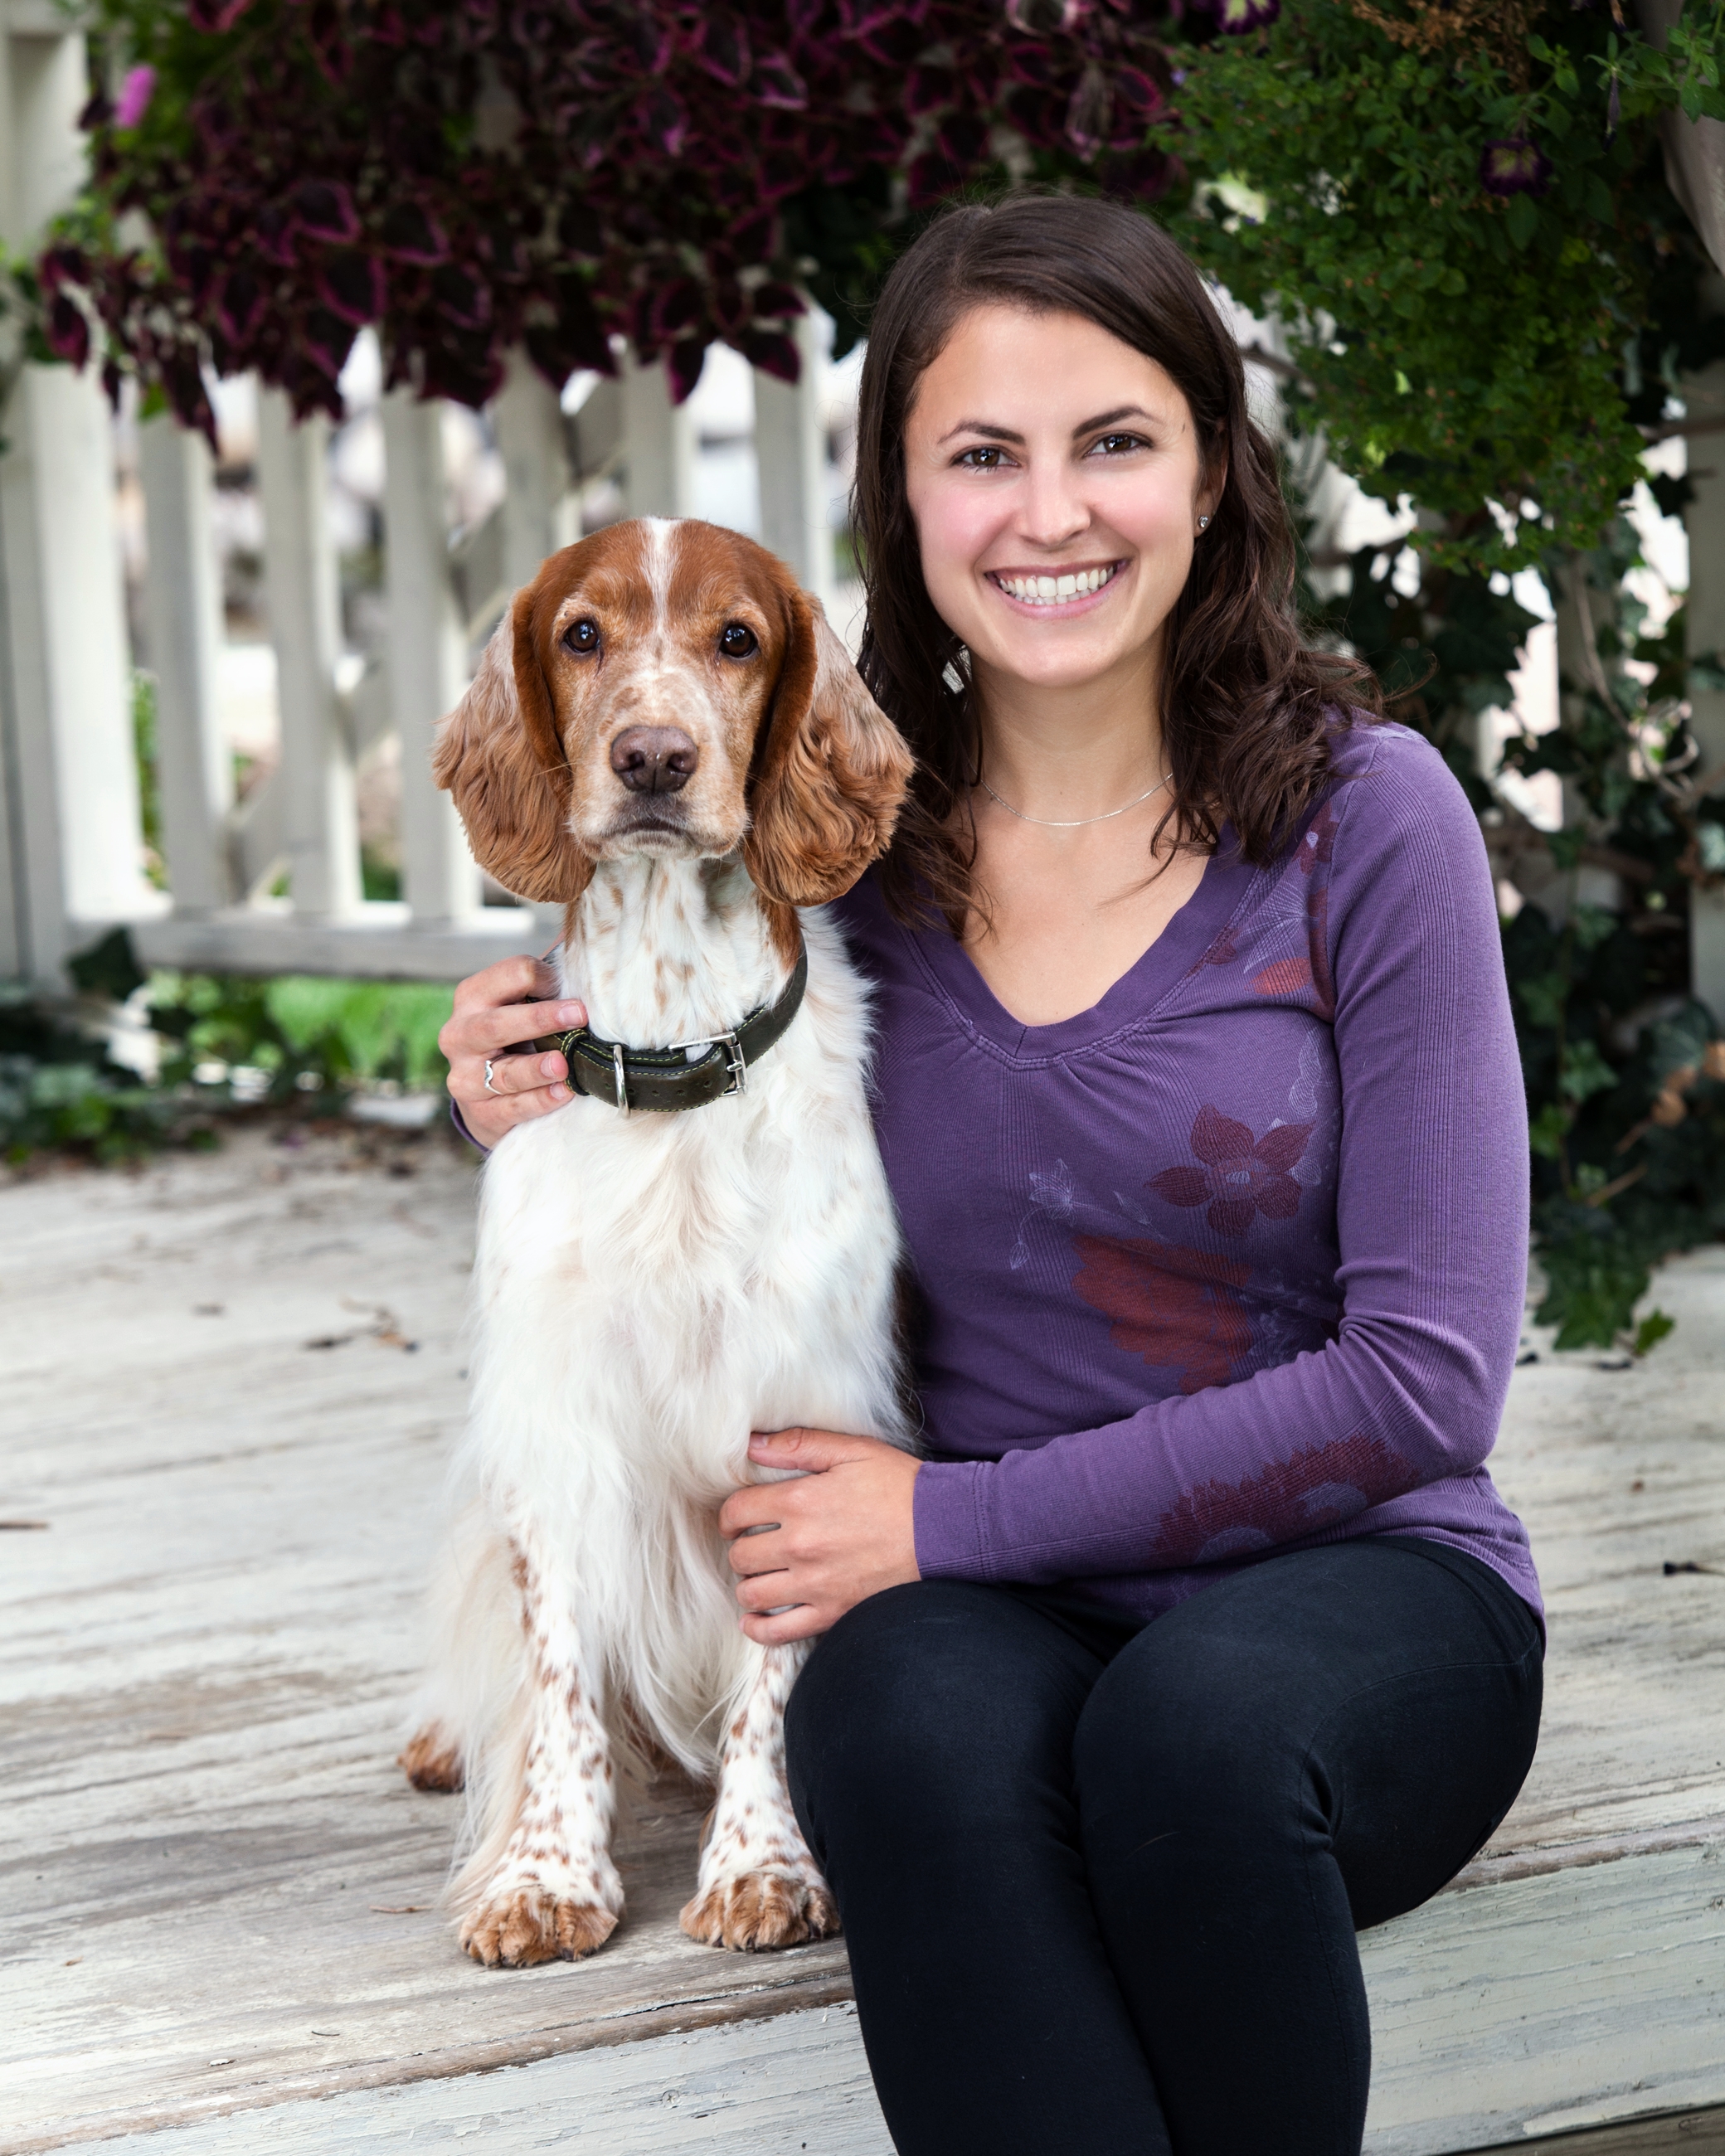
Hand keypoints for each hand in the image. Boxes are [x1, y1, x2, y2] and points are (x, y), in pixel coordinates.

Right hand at [441, 955, 586, 1149]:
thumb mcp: (523, 1003)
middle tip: (579, 1015)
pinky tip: (562, 1093)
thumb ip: (550, 977)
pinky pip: (510, 1108)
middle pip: (496, 1024)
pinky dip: (538, 1101)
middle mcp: (460, 1034)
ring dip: (534, 1068)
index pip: (509, 975)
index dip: (543, 976)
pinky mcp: (480, 1113)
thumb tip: (591, 938)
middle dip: (539, 1018)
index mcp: (474, 996)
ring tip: (564, 1065)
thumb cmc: (516, 1036)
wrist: (487, 1095)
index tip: (570, 984)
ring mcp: (466, 1077)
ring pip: (501, 1073)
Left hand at [720, 1429, 921, 1645]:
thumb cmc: (900, 1487)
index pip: (736, 1511)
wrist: (943, 1532)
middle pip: (740, 1555)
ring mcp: (814, 1584)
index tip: (738, 1518)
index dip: (729, 1514)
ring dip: (749, 1583)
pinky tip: (757, 1616)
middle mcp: (799, 1546)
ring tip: (763, 1574)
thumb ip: (799, 1445)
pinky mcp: (832, 1613)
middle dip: (741, 1547)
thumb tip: (752, 1444)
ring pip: (751, 1593)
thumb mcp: (852, 1451)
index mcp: (799, 1502)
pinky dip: (759, 1627)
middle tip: (756, 1542)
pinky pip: (778, 1632)